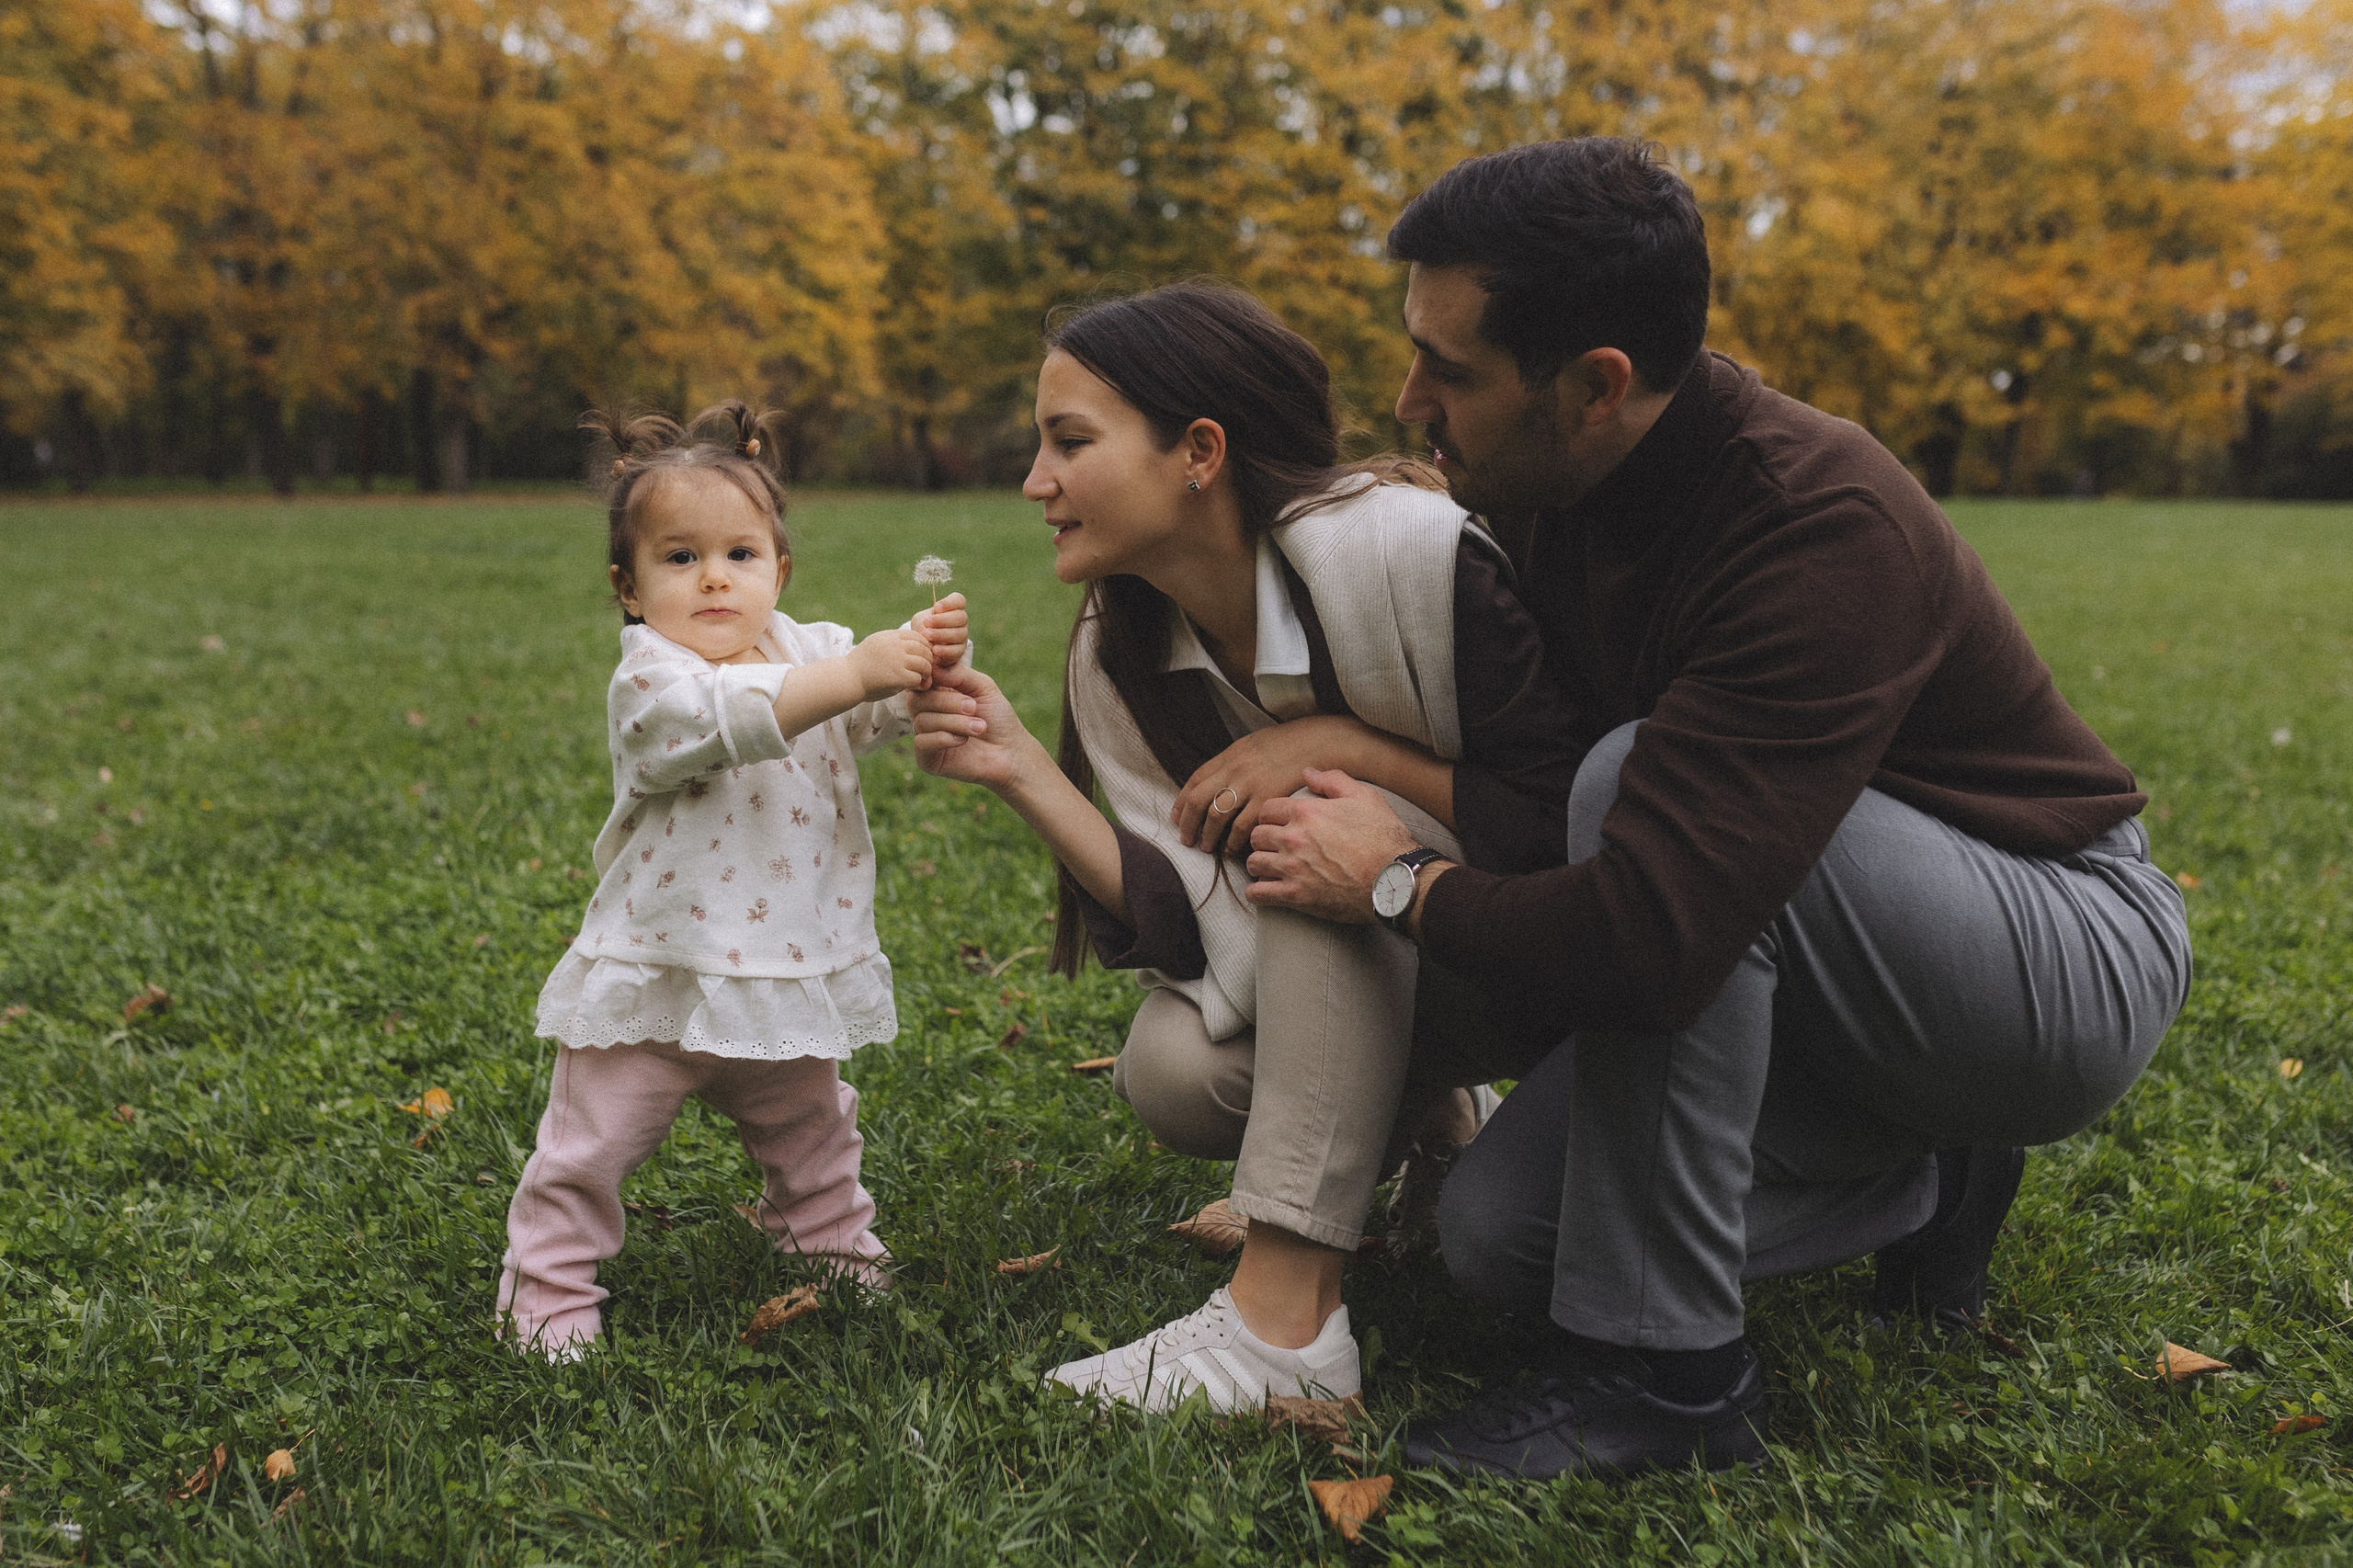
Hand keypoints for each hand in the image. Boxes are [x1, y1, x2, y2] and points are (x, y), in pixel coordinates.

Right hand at [850, 626, 934, 699]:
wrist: (846, 679)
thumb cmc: (861, 665)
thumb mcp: (876, 644)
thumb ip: (894, 644)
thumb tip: (918, 648)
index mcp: (890, 636)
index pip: (917, 636)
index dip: (924, 647)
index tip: (921, 657)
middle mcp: (895, 645)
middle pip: (924, 649)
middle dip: (928, 660)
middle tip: (924, 671)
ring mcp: (897, 660)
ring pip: (925, 664)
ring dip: (925, 673)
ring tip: (920, 679)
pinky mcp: (898, 677)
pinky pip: (918, 679)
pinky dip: (918, 684)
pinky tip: (912, 687)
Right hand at [909, 660, 1035, 791]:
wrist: (1011, 752)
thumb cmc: (998, 718)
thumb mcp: (982, 686)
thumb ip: (957, 672)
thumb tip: (932, 667)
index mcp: (936, 694)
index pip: (919, 680)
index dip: (929, 677)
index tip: (952, 681)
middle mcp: (926, 714)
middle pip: (916, 700)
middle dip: (947, 702)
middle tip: (973, 707)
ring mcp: (925, 737)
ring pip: (922, 721)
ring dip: (954, 722)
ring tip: (979, 727)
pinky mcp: (927, 759)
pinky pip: (922, 743)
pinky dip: (944, 738)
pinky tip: (964, 740)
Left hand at [914, 593, 969, 688]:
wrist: (922, 649)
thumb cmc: (922, 629)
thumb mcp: (921, 620)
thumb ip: (926, 619)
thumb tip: (930, 624)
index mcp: (953, 609)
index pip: (959, 600)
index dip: (950, 603)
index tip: (936, 607)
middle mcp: (961, 622)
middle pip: (960, 617)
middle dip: (943, 620)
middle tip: (927, 622)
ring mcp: (962, 637)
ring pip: (958, 634)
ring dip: (941, 634)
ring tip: (927, 635)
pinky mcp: (959, 652)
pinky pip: (955, 650)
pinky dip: (944, 650)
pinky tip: (934, 649)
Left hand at [1174, 715, 1371, 858]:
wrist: (1324, 741)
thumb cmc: (1297, 743)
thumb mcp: (1259, 743)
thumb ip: (1239, 760)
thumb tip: (1223, 776)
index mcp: (1232, 754)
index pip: (1195, 780)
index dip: (1181, 802)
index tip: (1175, 817)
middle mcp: (1236, 769)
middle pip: (1198, 800)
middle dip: (1187, 823)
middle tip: (1186, 839)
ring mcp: (1250, 784)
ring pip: (1216, 815)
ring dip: (1207, 835)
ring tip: (1206, 848)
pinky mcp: (1267, 800)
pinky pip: (1241, 825)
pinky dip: (1233, 840)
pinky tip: (1233, 849)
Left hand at [1245, 768, 1418, 923]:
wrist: (1395, 879)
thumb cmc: (1383, 838)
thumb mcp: (1365, 797)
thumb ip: (1333, 781)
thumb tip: (1308, 772)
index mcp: (1306, 812)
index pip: (1267, 810)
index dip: (1271, 817)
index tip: (1278, 825)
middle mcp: (1293, 838)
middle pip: (1256, 836)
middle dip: (1264, 840)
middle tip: (1275, 847)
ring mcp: (1292, 868)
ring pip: (1253, 863)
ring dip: (1260, 865)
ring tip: (1271, 868)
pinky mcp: (1296, 895)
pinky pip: (1258, 894)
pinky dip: (1258, 892)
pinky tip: (1267, 890)